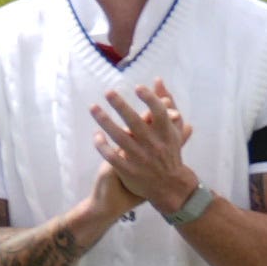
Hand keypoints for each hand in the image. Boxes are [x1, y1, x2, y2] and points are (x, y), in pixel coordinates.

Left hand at [88, 82, 205, 217]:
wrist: (170, 186)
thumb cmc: (169, 152)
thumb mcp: (172, 130)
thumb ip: (165, 105)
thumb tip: (158, 80)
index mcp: (166, 135)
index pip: (159, 114)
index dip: (150, 100)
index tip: (138, 88)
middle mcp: (153, 145)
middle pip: (135, 123)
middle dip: (122, 106)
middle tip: (108, 92)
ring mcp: (140, 158)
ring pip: (120, 138)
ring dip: (106, 122)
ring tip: (94, 107)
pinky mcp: (128, 170)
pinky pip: (112, 156)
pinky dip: (103, 146)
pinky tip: (96, 136)